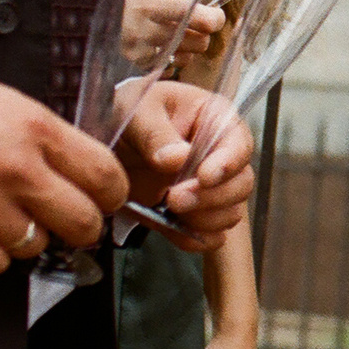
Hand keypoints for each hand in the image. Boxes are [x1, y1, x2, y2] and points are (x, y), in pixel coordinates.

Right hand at [0, 77, 126, 276]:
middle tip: (74, 220)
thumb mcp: (7, 104)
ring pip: (40, 246)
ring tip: (10, 215)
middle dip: (84, 224)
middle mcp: (18, 174)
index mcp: (37, 132)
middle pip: (83, 221)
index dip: (113, 193)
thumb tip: (81, 167)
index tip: (107, 198)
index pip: (105, 175)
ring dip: (31, 236)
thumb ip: (47, 137)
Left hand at [117, 81, 254, 251]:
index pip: (240, 145)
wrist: (107, 136)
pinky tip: (171, 227)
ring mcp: (208, 188)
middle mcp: (220, 156)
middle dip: (210, 198)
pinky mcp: (191, 214)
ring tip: (169, 210)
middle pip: (241, 184)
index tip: (203, 176)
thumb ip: (156, 133)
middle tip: (173, 198)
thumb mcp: (138, 109)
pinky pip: (210, 237)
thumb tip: (177, 159)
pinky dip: (194, 238)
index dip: (228, 164)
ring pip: (230, 213)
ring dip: (204, 219)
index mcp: (217, 122)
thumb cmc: (130, 110)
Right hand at [119, 0, 217, 71]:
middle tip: (195, 25)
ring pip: (187, 58)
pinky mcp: (135, 67)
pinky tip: (163, 50)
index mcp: (154, 4)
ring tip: (177, 37)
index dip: (216, 17)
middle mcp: (149, 30)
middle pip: (201, 41)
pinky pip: (169, 70)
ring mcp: (141, 52)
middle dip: (203, 33)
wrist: (82, 20)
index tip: (214, 12)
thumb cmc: (120, 0)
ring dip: (188, 48)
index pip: (203, 19)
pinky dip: (171, 62)